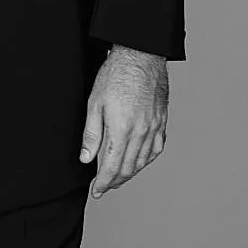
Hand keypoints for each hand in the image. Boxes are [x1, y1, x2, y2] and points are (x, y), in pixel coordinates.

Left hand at [80, 45, 168, 198]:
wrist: (141, 56)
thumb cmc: (115, 75)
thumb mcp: (94, 104)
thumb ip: (91, 134)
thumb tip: (86, 159)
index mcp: (123, 129)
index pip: (113, 167)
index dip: (103, 182)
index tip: (97, 191)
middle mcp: (142, 132)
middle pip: (129, 168)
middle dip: (115, 181)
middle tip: (104, 187)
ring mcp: (154, 127)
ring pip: (143, 161)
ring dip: (130, 173)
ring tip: (118, 178)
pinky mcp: (161, 121)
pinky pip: (156, 148)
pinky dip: (146, 160)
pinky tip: (138, 161)